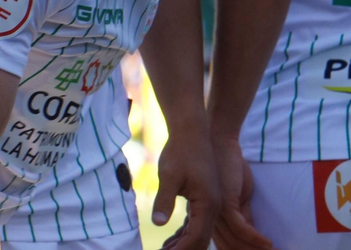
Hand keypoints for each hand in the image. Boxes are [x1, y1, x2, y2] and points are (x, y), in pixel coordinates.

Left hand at [153, 131, 219, 249]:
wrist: (192, 133)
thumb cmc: (180, 152)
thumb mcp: (169, 176)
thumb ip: (165, 200)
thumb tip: (157, 222)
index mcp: (208, 204)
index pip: (196, 236)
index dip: (181, 249)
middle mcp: (213, 207)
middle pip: (201, 239)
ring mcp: (211, 203)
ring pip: (200, 232)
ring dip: (184, 244)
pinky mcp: (204, 198)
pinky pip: (196, 222)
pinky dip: (184, 234)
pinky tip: (172, 241)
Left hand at [211, 134, 272, 248]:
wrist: (216, 141)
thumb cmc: (224, 166)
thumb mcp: (234, 195)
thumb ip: (241, 215)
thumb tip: (249, 234)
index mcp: (207, 216)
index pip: (219, 244)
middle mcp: (210, 216)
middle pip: (228, 246)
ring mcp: (217, 210)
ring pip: (235, 241)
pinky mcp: (225, 201)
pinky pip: (241, 227)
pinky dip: (255, 238)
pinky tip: (269, 244)